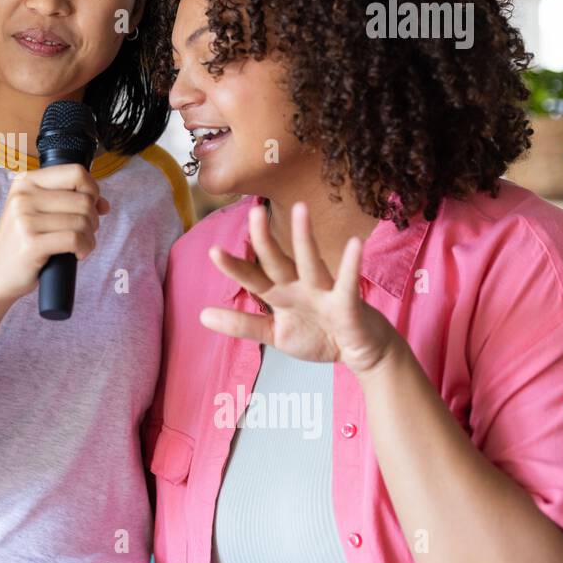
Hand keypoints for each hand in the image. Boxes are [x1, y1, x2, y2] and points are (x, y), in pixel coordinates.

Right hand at [0, 163, 110, 306]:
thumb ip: (67, 202)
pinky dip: (84, 248)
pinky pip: (74, 239)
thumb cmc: (20, 243)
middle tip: (85, 233)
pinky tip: (78, 254)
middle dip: (93, 219)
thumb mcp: (35, 213)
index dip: (92, 189)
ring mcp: (25, 219)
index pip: (75, 172)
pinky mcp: (31, 243)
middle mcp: (23, 197)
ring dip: (90, 237)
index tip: (91, 206)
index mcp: (25, 182)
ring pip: (82, 220)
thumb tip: (103, 204)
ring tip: (80, 246)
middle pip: (83, 199)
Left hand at [198, 201, 401, 375]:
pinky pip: (348, 282)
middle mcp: (299, 286)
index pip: (253, 277)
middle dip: (266, 239)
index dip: (235, 267)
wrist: (360, 353)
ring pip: (312, 261)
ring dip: (306, 237)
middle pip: (278, 261)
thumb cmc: (319, 336)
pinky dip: (351, 264)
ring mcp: (324, 291)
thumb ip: (243, 325)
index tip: (214, 251)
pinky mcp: (348, 303)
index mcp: (280, 293)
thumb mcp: (275, 334)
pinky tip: (354, 244)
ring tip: (300, 210)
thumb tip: (202, 315)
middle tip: (254, 211)